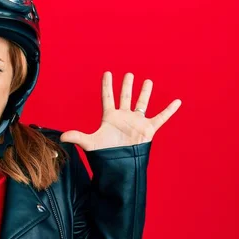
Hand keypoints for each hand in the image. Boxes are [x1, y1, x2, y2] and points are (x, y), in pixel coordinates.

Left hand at [60, 72, 181, 150]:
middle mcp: (124, 117)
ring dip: (145, 93)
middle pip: (125, 97)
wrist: (120, 165)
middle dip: (127, 86)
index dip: (107, 86)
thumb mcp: (90, 143)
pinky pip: (161, 117)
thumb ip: (77, 137)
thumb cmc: (105, 154)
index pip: (108, 97)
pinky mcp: (148, 129)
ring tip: (147, 81)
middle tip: (128, 74)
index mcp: (110, 117)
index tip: (107, 73)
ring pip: (142, 103)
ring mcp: (136, 122)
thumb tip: (62, 137)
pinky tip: (177, 101)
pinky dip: (169, 110)